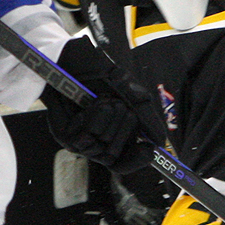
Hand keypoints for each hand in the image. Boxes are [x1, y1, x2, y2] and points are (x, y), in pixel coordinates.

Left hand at [42, 36, 158, 172]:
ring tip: (100, 100)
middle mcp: (96, 143)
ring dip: (106, 119)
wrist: (76, 61)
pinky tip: (86, 107)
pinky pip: (83, 139)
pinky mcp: (64, 135)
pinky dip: (90, 119)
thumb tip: (161, 141)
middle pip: (114, 156)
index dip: (138, 160)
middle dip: (122, 127)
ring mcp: (79, 141)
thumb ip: (147, 118)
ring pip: (99, 148)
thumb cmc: (103, 76)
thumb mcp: (132, 95)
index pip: (124, 163)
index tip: (148, 149)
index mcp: (115, 137)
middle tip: (117, 104)